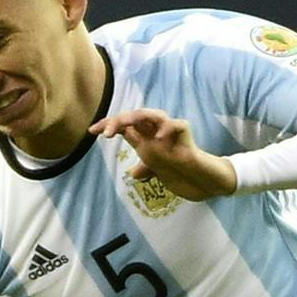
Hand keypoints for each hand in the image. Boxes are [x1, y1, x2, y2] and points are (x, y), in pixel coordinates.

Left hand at [90, 109, 236, 200]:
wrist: (204, 183)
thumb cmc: (182, 174)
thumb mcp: (159, 173)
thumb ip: (146, 168)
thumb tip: (134, 173)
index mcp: (148, 139)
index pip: (126, 126)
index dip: (108, 125)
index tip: (91, 131)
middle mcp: (158, 132)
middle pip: (136, 117)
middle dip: (118, 121)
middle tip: (104, 133)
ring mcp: (172, 133)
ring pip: (154, 114)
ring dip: (137, 117)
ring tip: (123, 126)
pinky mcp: (187, 137)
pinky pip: (177, 125)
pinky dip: (166, 128)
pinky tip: (157, 138)